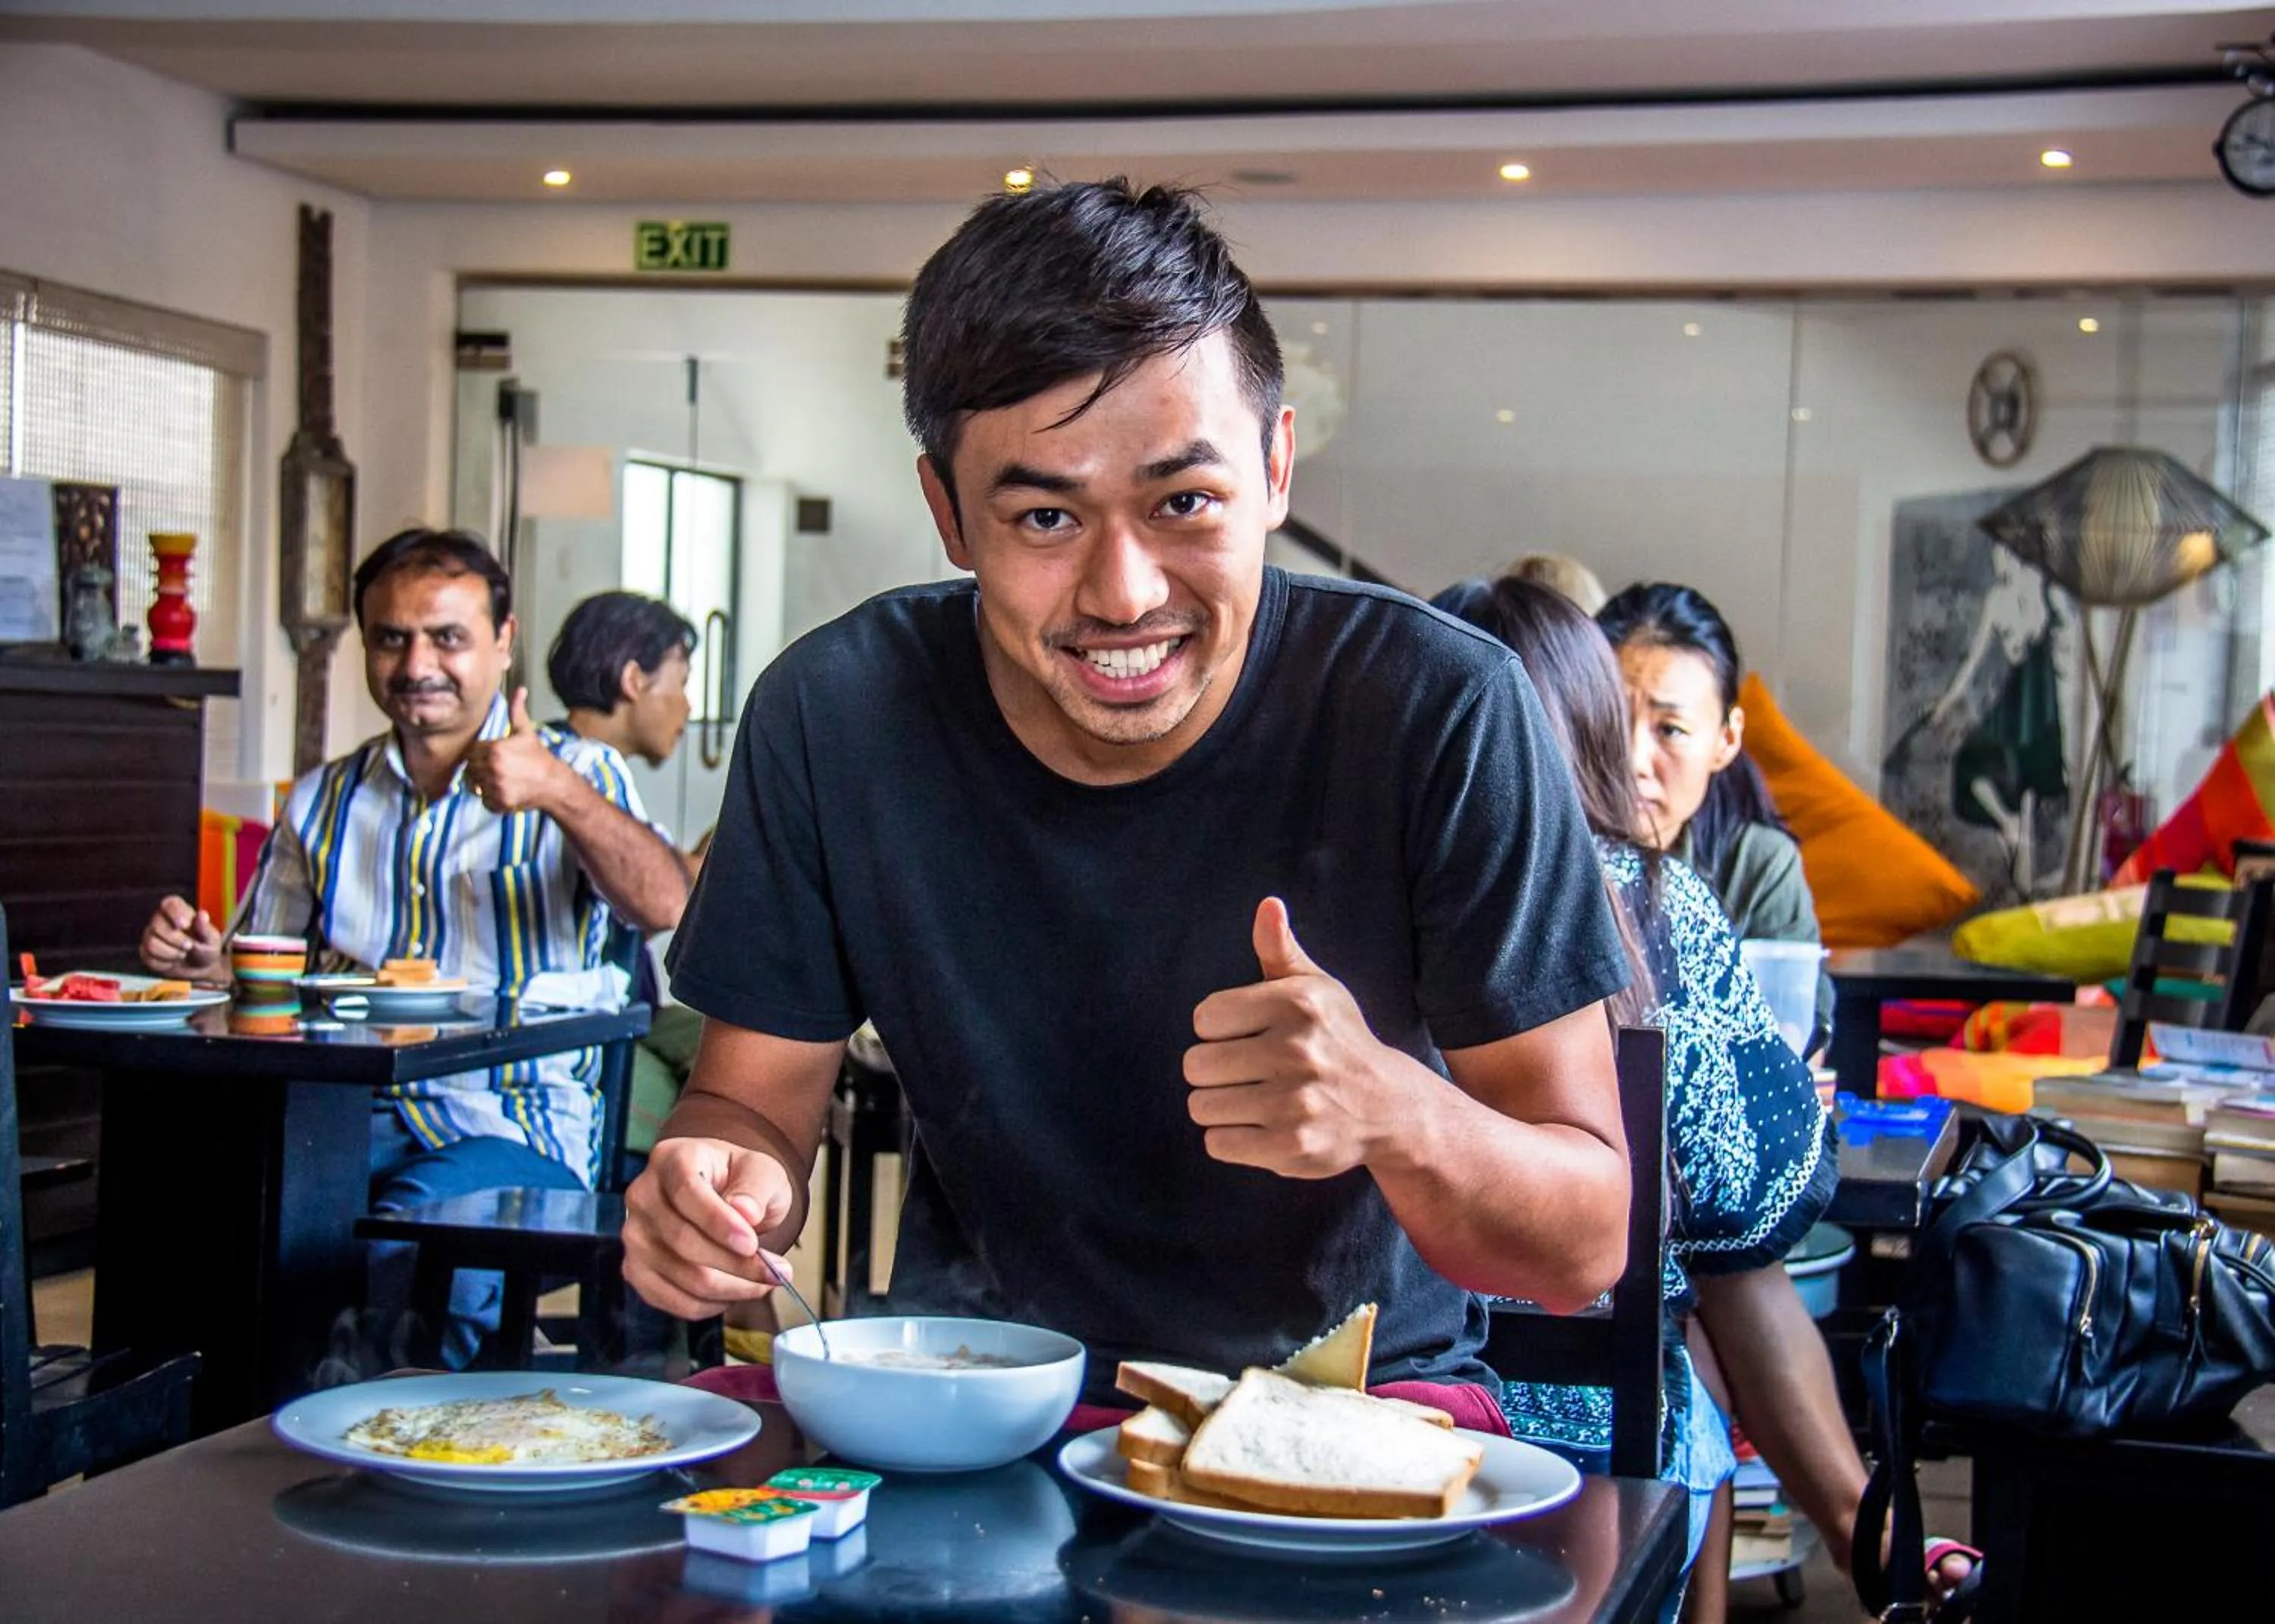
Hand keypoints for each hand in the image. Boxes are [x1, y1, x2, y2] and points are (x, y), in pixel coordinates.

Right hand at [141, 895, 224, 982]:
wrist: (198, 968)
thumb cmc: (205, 948)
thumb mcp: (211, 940)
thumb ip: (205, 928)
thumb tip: (202, 914)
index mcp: (178, 910)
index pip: (169, 903)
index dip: (175, 913)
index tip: (185, 925)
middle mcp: (160, 919)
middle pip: (157, 925)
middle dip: (176, 939)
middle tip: (189, 946)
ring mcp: (151, 935)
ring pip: (152, 943)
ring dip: (171, 953)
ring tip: (183, 954)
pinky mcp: (145, 951)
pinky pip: (148, 957)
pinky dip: (165, 963)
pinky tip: (173, 961)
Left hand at [463, 688, 567, 814]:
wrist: (553, 783)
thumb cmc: (538, 757)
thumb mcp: (526, 732)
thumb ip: (516, 711)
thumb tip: (520, 689)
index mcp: (495, 749)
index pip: (472, 752)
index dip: (480, 755)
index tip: (493, 757)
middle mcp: (493, 768)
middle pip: (471, 769)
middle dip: (480, 769)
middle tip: (497, 769)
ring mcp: (496, 787)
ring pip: (475, 786)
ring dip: (484, 784)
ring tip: (500, 780)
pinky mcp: (499, 803)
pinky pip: (484, 800)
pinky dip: (490, 798)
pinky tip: (504, 791)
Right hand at [621, 1136, 799, 1318]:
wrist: (723, 1196)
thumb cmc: (740, 1181)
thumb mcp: (761, 1171)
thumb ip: (756, 1187)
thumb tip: (745, 1212)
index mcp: (671, 1158)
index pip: (686, 1192)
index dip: (718, 1222)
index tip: (752, 1244)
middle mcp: (642, 1195)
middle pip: (683, 1241)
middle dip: (736, 1264)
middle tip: (777, 1271)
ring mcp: (634, 1235)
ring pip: (681, 1276)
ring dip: (731, 1288)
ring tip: (764, 1282)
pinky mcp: (635, 1269)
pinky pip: (672, 1300)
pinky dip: (709, 1305)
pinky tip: (735, 1293)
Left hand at [1183, 897, 1403, 1178]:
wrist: (1390, 1106)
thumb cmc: (1339, 1039)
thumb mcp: (1317, 989)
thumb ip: (1280, 950)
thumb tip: (1268, 905)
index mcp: (1297, 1005)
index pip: (1204, 1018)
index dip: (1218, 1030)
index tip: (1245, 1036)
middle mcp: (1298, 1051)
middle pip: (1196, 1065)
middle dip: (1212, 1071)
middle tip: (1245, 1073)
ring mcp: (1295, 1103)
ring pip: (1202, 1105)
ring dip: (1219, 1106)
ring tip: (1252, 1099)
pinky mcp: (1292, 1147)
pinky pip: (1217, 1143)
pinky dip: (1230, 1138)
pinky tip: (1259, 1127)